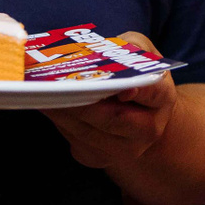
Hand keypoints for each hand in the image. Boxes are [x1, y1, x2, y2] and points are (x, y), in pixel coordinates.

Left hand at [43, 32, 176, 172]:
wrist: (139, 117)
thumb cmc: (136, 77)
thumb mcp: (142, 53)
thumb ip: (130, 46)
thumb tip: (102, 49)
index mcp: (162, 98)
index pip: (152, 94)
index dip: (136, 92)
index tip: (121, 89)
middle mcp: (147, 130)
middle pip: (110, 119)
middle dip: (81, 102)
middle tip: (56, 85)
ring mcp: (122, 150)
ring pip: (86, 132)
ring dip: (61, 111)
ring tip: (42, 92)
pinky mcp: (97, 158)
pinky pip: (73, 140)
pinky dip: (57, 121)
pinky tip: (46, 104)